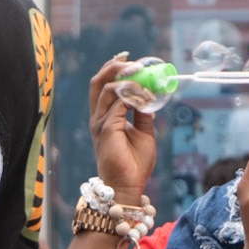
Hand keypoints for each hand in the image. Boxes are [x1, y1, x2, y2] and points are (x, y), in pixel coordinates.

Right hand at [88, 53, 156, 198]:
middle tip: (133, 62)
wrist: (127, 186)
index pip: (103, 86)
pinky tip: (145, 96)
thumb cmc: (134, 164)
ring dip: (127, 79)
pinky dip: (132, 95)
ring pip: (107, 89)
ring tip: (143, 76)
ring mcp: (99, 123)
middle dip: (114, 67)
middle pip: (98, 82)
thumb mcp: (144, 133)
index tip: (132, 61)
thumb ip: (144, 114)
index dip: (114, 70)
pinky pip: (118, 103)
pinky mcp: (106, 129)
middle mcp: (98, 118)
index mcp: (104, 118)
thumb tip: (149, 97)